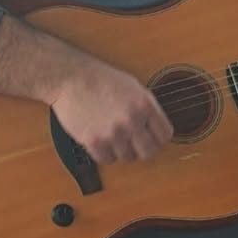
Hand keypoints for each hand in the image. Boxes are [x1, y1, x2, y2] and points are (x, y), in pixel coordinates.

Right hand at [50, 59, 173, 163]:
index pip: (165, 135)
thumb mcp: (133, 87)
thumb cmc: (101, 79)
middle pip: (149, 152)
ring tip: (114, 136)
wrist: (72, 77)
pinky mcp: (94, 141)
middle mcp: (132, 120)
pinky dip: (105, 153)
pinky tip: (102, 140)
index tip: (152, 138)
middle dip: (143, 149)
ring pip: (127, 157)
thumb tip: (157, 129)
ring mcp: (113, 132)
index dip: (158, 137)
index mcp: (145, 105)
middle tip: (135, 144)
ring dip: (122, 150)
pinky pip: (107, 159)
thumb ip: (147, 108)